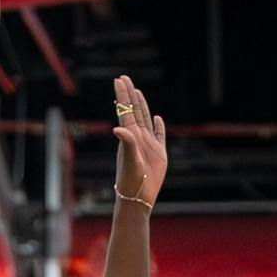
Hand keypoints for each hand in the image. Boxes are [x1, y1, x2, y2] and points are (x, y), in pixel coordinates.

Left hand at [111, 74, 166, 206]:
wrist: (138, 198)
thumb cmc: (131, 181)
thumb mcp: (130, 161)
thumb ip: (127, 143)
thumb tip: (117, 129)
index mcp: (130, 136)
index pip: (125, 111)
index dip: (122, 95)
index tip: (118, 79)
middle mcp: (137, 137)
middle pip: (134, 110)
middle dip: (129, 94)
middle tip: (124, 78)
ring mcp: (147, 144)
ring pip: (145, 119)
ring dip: (141, 105)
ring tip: (137, 91)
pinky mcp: (158, 153)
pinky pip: (159, 135)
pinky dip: (159, 126)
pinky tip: (157, 118)